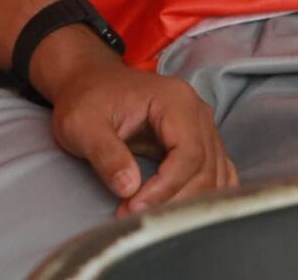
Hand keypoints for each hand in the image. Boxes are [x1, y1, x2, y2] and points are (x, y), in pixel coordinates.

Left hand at [34, 27, 236, 214]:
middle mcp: (197, 112)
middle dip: (171, 200)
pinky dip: (200, 196)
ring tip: (145, 214)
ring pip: (213, 177)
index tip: (133, 207)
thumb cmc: (86, 98)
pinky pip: (216, 174)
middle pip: (204, 169)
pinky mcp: (199, 142)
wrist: (89, 82)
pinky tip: (176, 209)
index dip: (165, 188)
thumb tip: (129, 187)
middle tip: (133, 215)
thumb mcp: (82, 124)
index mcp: (175, 100)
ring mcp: (202, 127)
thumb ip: (106, 154)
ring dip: (183, 203)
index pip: (188, 154)